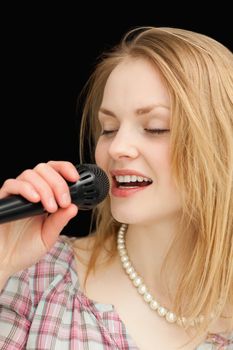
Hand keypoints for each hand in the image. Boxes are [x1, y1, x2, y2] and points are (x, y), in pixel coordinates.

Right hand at [0, 161, 78, 277]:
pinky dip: (26, 189)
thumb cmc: (25, 249)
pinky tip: (35, 200)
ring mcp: (15, 194)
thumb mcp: (48, 236)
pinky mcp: (2, 199)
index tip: (76, 178)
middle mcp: (29, 191)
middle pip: (44, 168)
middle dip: (58, 183)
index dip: (65, 169)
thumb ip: (59, 221)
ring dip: (44, 188)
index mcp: (43, 196)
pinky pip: (12, 184)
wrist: (5, 262)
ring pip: (30, 174)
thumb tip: (74, 207)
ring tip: (50, 207)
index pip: (54, 171)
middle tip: (63, 202)